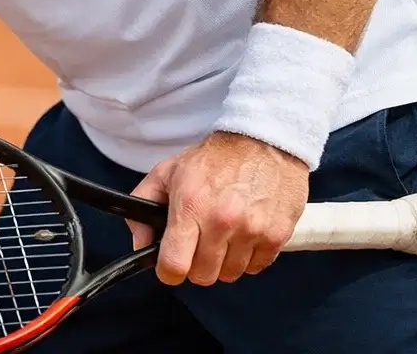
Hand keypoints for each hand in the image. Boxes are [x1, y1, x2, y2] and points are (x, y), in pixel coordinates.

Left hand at [128, 131, 307, 285]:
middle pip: (202, 276)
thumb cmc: (216, 157)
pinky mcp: (276, 235)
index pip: (174, 265)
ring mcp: (251, 230)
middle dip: (197, 264)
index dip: (168, 270)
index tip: (171, 263)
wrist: (264, 140)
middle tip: (200, 243)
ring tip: (225, 234)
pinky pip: (255, 268)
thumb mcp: (168, 171)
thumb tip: (140, 242)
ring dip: (224, 261)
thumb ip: (144, 204)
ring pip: (230, 274)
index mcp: (191, 206)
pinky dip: (248, 257)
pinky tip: (245, 233)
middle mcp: (221, 221)